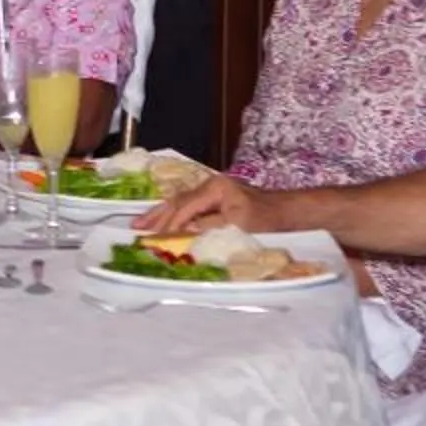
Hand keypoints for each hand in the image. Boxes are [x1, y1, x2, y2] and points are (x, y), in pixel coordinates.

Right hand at [139, 171, 280, 234]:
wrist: (289, 212)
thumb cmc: (268, 219)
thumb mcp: (239, 224)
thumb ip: (208, 226)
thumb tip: (183, 232)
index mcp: (215, 188)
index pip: (184, 208)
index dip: (169, 225)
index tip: (155, 240)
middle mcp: (209, 185)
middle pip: (176, 202)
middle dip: (157, 218)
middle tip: (137, 231)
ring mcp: (211, 190)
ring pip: (178, 202)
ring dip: (159, 214)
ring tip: (139, 224)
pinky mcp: (214, 198)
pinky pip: (186, 205)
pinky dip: (172, 213)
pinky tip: (161, 219)